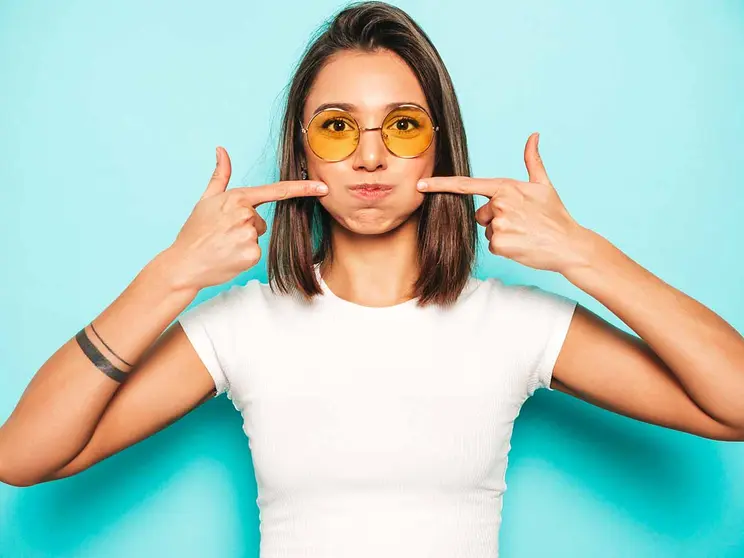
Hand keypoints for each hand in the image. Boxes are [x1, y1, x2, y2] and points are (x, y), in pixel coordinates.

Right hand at [168, 146, 328, 289]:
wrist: (184, 263)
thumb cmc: (195, 232)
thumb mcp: (206, 200)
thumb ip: (220, 175)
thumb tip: (221, 150)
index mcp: (237, 198)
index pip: (276, 191)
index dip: (302, 189)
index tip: (322, 187)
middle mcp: (246, 214)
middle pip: (261, 220)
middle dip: (246, 227)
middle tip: (223, 234)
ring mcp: (249, 235)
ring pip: (258, 236)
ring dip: (244, 241)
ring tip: (223, 244)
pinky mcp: (252, 254)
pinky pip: (256, 253)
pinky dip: (244, 256)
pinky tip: (228, 256)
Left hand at [416, 133, 589, 273]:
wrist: (568, 244)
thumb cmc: (555, 215)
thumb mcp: (544, 185)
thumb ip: (532, 160)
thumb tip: (534, 135)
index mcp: (505, 187)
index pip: (467, 185)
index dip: (441, 184)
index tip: (420, 184)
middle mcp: (499, 204)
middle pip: (480, 213)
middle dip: (495, 218)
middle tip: (521, 221)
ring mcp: (498, 224)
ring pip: (486, 229)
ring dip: (501, 233)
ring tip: (523, 232)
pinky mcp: (499, 244)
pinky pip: (492, 244)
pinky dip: (505, 247)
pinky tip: (521, 244)